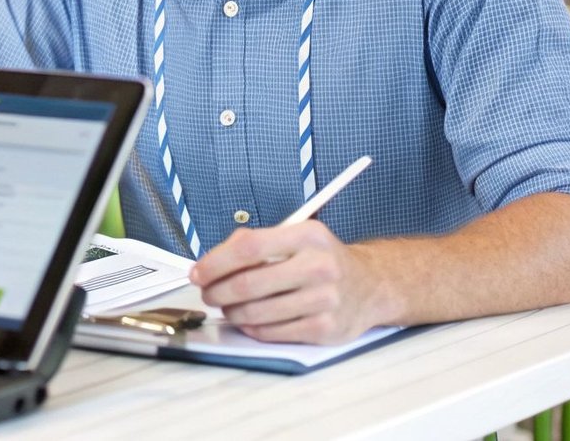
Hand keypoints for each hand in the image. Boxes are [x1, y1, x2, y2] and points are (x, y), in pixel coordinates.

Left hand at [188, 222, 391, 344]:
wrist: (371, 286)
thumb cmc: (323, 260)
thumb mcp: (296, 237)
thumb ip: (254, 243)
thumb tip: (210, 263)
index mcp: (308, 236)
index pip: (249, 247)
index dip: (216, 262)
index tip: (198, 272)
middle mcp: (320, 267)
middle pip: (248, 283)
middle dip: (217, 291)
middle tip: (207, 293)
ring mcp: (325, 300)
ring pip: (256, 312)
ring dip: (232, 312)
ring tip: (228, 306)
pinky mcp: (325, 329)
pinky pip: (272, 332)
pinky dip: (252, 328)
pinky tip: (249, 321)